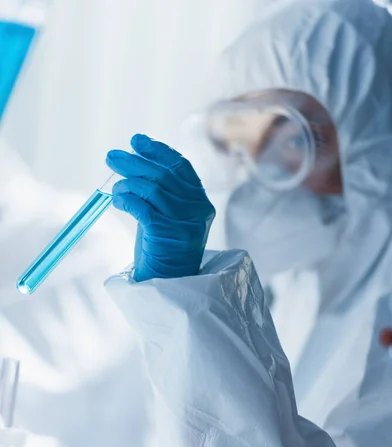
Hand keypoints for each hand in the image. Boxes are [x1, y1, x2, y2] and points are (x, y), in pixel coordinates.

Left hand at [106, 134, 214, 281]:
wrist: (168, 283)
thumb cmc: (163, 248)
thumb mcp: (168, 215)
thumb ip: (160, 192)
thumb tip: (133, 161)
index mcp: (200, 202)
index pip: (181, 167)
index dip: (158, 151)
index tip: (137, 140)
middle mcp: (197, 210)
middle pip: (163, 175)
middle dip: (134, 162)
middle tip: (111, 156)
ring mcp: (185, 223)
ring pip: (152, 190)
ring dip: (127, 184)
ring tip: (114, 188)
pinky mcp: (168, 235)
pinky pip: (142, 208)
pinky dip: (126, 200)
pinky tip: (117, 201)